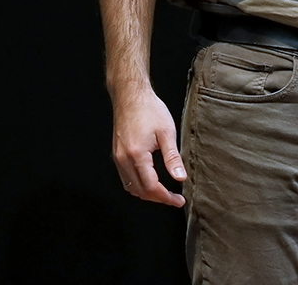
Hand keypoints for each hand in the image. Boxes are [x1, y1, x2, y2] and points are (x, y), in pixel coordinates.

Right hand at [111, 86, 185, 206]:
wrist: (130, 96)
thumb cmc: (150, 110)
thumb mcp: (167, 132)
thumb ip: (172, 158)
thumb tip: (180, 178)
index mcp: (137, 155)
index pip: (151, 186)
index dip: (166, 197)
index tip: (179, 200)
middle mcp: (123, 159)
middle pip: (140, 190)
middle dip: (158, 198)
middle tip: (174, 199)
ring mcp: (118, 158)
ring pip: (131, 187)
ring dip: (147, 193)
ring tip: (164, 193)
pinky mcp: (117, 154)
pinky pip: (126, 178)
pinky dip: (138, 185)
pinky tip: (150, 182)